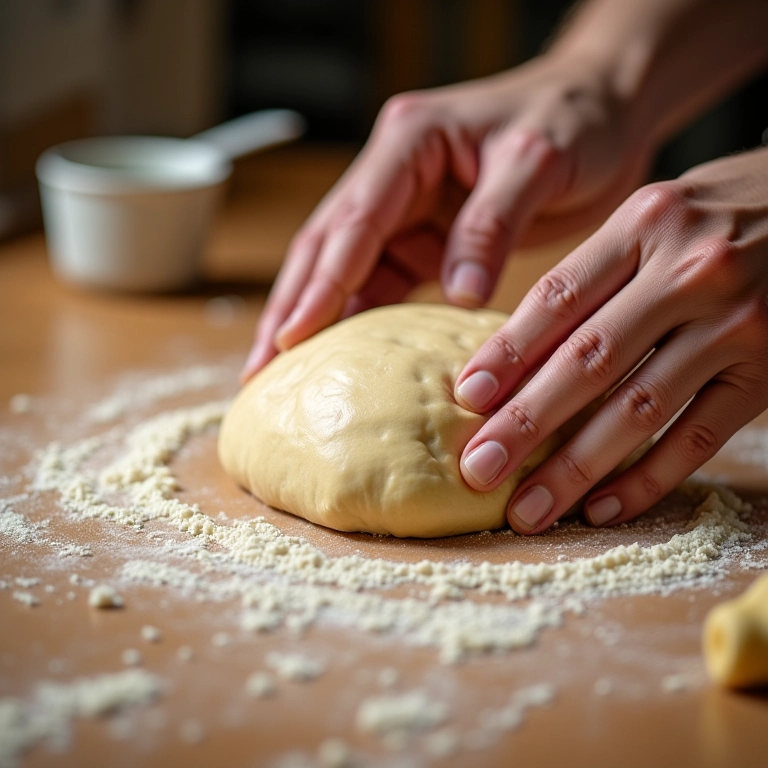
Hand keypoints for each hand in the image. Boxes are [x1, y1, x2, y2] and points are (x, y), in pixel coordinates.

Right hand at [241, 50, 652, 380]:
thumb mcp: (535, 161)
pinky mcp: (427, 240)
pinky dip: (361, 322)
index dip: (321, 281)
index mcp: (409, 143)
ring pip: (347, 272)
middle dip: (291, 309)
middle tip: (260, 370)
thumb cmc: (573, 120)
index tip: (292, 335)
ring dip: (315, 322)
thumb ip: (491, 224)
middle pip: (327, 248)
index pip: (354, 220)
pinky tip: (341, 359)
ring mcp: (407, 210)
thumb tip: (458, 293)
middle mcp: (395, 176)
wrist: (603, 113)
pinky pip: (384, 285)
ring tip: (282, 376)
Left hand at [454, 147, 767, 532]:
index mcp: (646, 223)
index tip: (466, 398)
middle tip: (478, 469)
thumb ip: (596, 276)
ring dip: (575, 467)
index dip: (508, 352)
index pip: (559, 297)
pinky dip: (647, 478)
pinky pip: (699, 437)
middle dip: (525, 422)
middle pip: (590, 360)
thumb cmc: (720, 217)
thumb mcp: (656, 218)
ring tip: (527, 507)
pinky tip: (601, 507)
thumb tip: (515, 355)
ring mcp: (736, 324)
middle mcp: (690, 271)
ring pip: (639, 409)